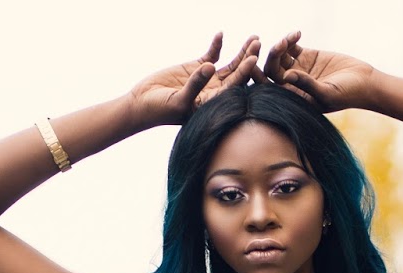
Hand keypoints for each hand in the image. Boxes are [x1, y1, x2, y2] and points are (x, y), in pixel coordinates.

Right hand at [127, 32, 259, 127]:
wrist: (144, 102)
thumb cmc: (161, 109)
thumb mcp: (179, 100)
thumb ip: (195, 84)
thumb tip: (210, 66)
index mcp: (214, 104)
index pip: (233, 88)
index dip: (244, 73)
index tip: (253, 60)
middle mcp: (215, 92)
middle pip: (237, 74)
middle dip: (248, 59)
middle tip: (258, 43)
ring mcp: (208, 79)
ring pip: (229, 64)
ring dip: (241, 52)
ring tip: (254, 38)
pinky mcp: (197, 68)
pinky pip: (211, 54)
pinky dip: (217, 45)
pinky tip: (221, 34)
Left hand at [250, 31, 376, 112]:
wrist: (363, 82)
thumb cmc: (346, 94)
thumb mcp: (326, 93)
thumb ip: (306, 85)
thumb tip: (286, 77)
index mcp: (292, 100)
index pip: (268, 90)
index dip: (257, 77)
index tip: (252, 64)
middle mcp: (292, 86)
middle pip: (271, 71)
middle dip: (270, 57)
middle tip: (279, 45)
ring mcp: (298, 70)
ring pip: (280, 56)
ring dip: (281, 46)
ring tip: (291, 39)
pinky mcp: (306, 56)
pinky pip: (291, 46)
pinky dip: (290, 38)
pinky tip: (297, 34)